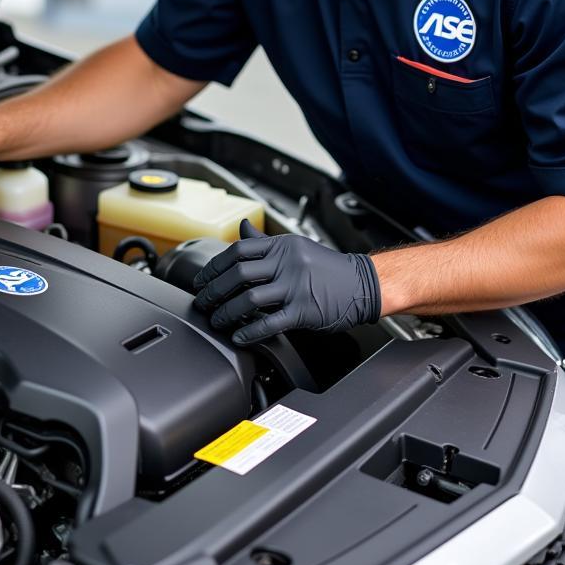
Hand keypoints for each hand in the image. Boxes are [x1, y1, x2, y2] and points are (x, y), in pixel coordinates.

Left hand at [192, 220, 380, 343]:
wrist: (363, 283)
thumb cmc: (327, 267)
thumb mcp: (295, 246)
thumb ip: (265, 241)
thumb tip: (241, 228)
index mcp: (281, 245)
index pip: (238, 251)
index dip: (214, 267)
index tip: (201, 280)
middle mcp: (286, 263)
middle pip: (238, 274)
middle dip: (214, 291)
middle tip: (203, 303)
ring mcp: (295, 286)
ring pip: (250, 299)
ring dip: (227, 312)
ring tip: (217, 321)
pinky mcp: (304, 310)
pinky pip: (270, 323)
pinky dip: (250, 331)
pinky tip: (239, 336)